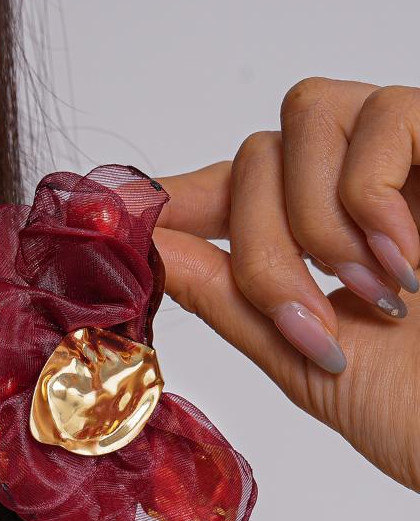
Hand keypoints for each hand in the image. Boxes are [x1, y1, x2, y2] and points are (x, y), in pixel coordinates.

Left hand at [153, 77, 419, 492]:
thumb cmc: (418, 406)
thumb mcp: (302, 356)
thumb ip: (228, 296)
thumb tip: (151, 248)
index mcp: (316, 237)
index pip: (232, 188)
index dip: (179, 198)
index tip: (129, 219)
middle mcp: (357, 186)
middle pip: (255, 156)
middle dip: (263, 247)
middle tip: (313, 323)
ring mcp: (411, 158)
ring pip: (303, 117)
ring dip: (316, 219)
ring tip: (376, 291)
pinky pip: (387, 113)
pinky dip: (371, 194)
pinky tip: (407, 260)